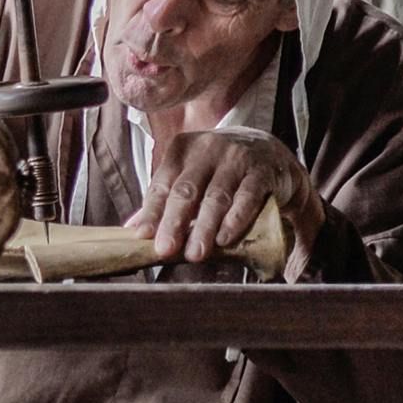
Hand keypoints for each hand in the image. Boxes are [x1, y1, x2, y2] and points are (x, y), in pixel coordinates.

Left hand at [126, 127, 323, 266]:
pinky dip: (236, 218)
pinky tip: (225, 238)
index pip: (162, 184)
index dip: (152, 212)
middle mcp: (208, 149)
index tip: (142, 237)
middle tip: (166, 250)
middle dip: (174, 223)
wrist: (269, 150)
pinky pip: (247, 196)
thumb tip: (132, 229)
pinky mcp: (262, 171)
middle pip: (186, 191)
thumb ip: (165, 200)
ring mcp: (236, 158)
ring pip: (216, 196)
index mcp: (183, 149)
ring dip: (204, 227)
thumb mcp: (191, 176)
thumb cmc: (220, 169)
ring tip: (196, 253)